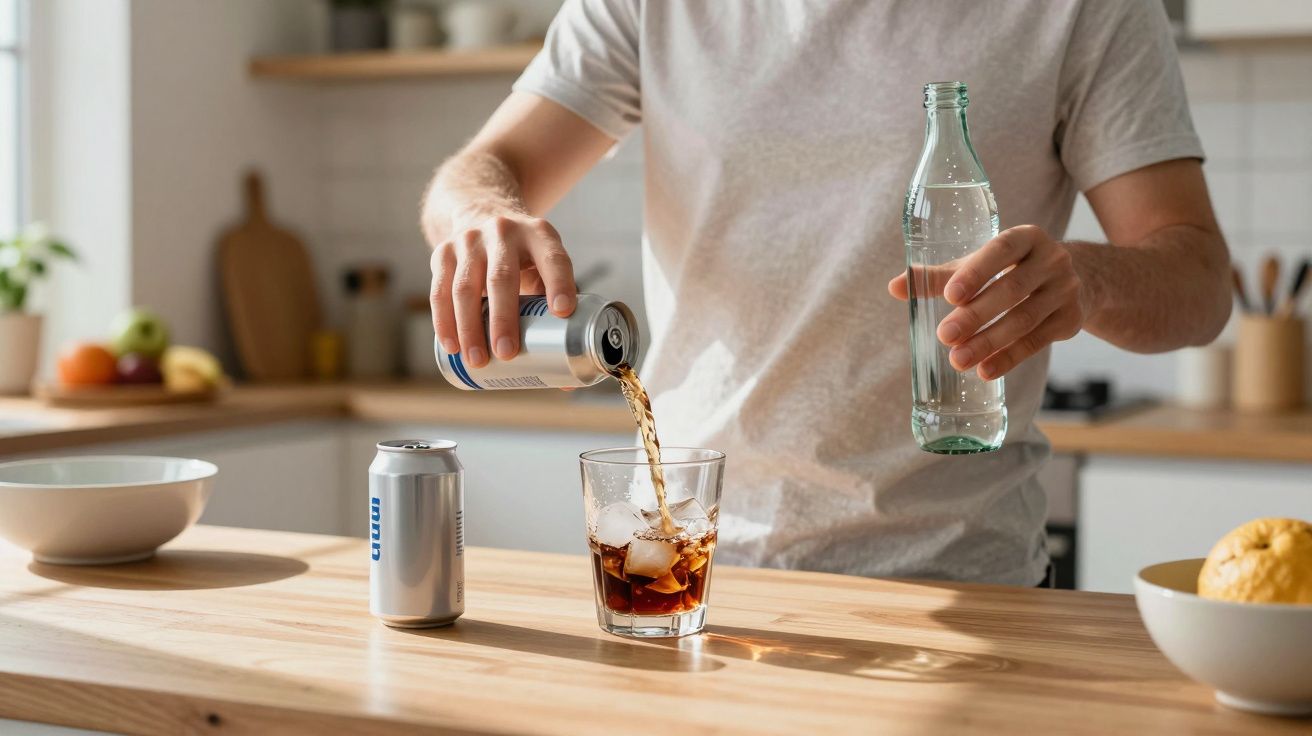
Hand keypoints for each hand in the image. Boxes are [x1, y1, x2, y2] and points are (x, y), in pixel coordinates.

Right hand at [429, 213, 576, 367]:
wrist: (481, 213)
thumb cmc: (522, 257)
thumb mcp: (543, 267)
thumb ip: (555, 311)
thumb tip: (566, 380)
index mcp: (539, 235)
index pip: (553, 259)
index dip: (559, 283)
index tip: (562, 312)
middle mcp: (503, 232)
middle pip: (501, 277)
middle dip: (503, 318)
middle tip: (506, 353)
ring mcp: (469, 240)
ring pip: (465, 286)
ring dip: (469, 327)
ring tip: (477, 360)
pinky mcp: (443, 252)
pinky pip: (439, 290)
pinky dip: (443, 321)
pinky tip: (451, 346)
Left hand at [887, 225, 1088, 379]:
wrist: (1073, 281)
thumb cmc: (1010, 269)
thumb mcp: (980, 265)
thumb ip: (940, 276)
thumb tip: (894, 287)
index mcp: (1026, 237)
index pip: (1002, 250)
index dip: (976, 272)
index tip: (949, 296)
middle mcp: (1053, 259)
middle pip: (1012, 289)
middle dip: (977, 315)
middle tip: (945, 336)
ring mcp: (1066, 290)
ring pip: (1025, 319)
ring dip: (990, 342)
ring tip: (958, 360)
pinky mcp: (1071, 320)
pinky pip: (1038, 342)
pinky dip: (1009, 358)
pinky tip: (985, 371)